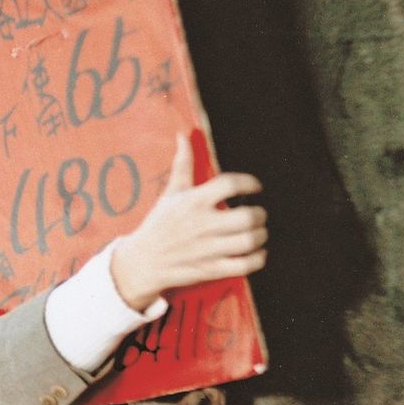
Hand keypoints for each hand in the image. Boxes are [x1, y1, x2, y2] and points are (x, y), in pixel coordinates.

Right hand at [110, 133, 267, 310]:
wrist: (143, 262)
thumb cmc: (159, 224)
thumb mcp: (170, 193)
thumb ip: (182, 164)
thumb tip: (183, 135)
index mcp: (193, 201)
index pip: (229, 184)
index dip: (249, 182)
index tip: (256, 186)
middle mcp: (202, 224)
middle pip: (246, 216)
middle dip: (260, 214)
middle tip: (258, 213)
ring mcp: (207, 248)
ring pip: (249, 241)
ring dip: (260, 235)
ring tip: (258, 232)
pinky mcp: (210, 269)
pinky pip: (244, 265)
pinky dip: (257, 258)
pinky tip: (257, 252)